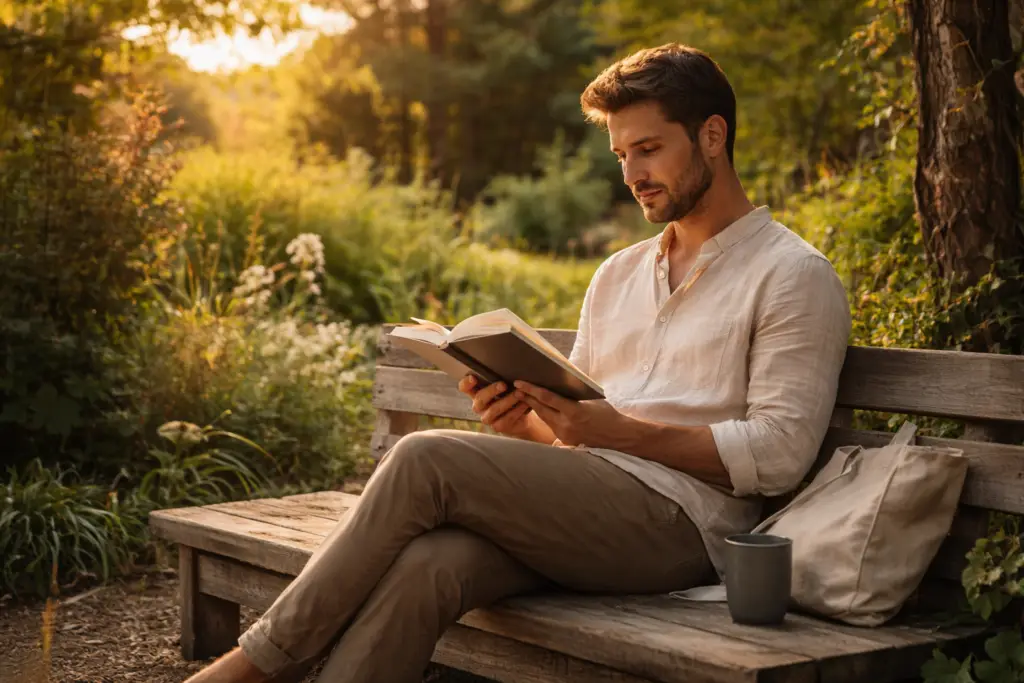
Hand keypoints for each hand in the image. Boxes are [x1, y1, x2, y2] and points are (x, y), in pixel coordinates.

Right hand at [458, 374, 532, 436]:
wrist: (522, 415)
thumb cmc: (510, 394)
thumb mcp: (505, 385)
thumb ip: (501, 378)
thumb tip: (507, 368)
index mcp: (477, 392)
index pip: (464, 387)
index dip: (466, 383)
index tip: (473, 378)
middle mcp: (479, 405)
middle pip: (480, 398)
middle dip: (492, 390)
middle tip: (504, 385)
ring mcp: (487, 417)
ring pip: (493, 410)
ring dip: (508, 400)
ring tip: (519, 394)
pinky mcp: (497, 427)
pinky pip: (505, 419)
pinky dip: (516, 411)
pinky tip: (524, 404)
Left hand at [513, 380, 629, 448]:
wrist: (619, 437)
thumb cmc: (608, 414)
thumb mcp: (591, 401)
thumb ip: (573, 396)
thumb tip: (557, 386)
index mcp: (574, 411)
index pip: (547, 398)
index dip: (531, 389)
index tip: (519, 382)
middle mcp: (567, 424)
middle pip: (541, 409)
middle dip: (527, 398)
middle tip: (516, 388)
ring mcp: (565, 434)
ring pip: (545, 418)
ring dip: (534, 408)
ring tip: (523, 397)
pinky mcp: (566, 441)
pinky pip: (552, 426)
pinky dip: (545, 417)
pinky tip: (540, 410)